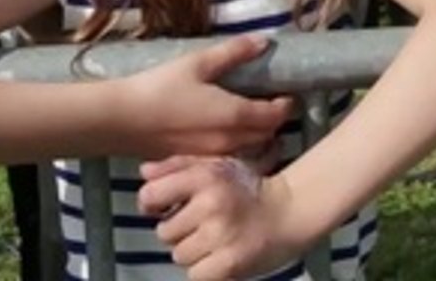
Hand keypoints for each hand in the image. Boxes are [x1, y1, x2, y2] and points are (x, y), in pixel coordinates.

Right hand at [116, 35, 292, 158]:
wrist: (120, 121)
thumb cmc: (160, 87)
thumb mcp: (198, 63)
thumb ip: (234, 52)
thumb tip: (264, 41)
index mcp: (235, 115)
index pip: (275, 115)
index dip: (286, 105)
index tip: (288, 93)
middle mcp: (229, 141)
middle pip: (266, 135)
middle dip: (274, 121)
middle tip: (271, 103)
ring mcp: (213, 155)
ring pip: (248, 149)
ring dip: (257, 135)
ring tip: (251, 117)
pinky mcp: (197, 161)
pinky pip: (228, 157)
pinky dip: (237, 146)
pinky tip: (225, 132)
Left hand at [138, 156, 301, 279]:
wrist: (291, 209)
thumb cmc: (249, 186)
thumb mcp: (217, 165)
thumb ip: (178, 166)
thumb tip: (143, 173)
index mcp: (205, 177)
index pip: (150, 195)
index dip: (154, 204)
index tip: (168, 207)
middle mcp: (210, 204)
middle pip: (164, 232)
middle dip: (180, 231)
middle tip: (205, 224)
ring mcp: (219, 235)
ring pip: (179, 255)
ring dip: (194, 252)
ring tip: (216, 240)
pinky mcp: (229, 264)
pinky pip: (195, 275)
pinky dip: (206, 271)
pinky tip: (221, 256)